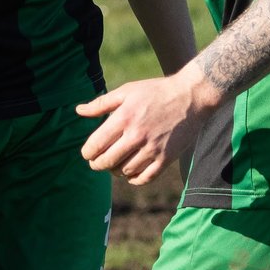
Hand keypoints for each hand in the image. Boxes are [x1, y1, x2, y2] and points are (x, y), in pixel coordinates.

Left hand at [78, 68, 209, 187]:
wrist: (192, 96)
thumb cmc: (156, 91)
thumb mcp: (127, 91)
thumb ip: (101, 104)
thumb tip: (78, 111)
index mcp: (124, 118)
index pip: (96, 145)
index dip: (87, 153)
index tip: (88, 153)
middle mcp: (137, 135)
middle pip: (107, 162)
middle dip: (97, 164)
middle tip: (97, 162)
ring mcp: (153, 149)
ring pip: (124, 172)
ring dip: (115, 171)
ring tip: (115, 165)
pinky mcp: (166, 158)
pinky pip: (145, 178)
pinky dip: (134, 179)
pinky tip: (131, 172)